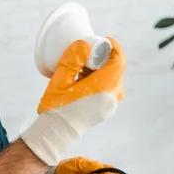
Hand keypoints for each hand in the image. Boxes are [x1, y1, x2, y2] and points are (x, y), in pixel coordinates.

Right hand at [20, 37, 125, 164]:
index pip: (119, 62)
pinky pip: (109, 91)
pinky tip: (83, 81)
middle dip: (106, 59)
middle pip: (117, 71)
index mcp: (103, 88)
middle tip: (89, 53)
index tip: (105, 40)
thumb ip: (73, 60)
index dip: (115, 48)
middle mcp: (111, 97)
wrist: (55, 134)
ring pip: (114, 81)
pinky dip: (101, 81)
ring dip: (103, 71)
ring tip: (83, 68)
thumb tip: (85, 44)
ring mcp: (109, 106)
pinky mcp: (104, 111)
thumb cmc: (56, 108)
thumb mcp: (60, 80)